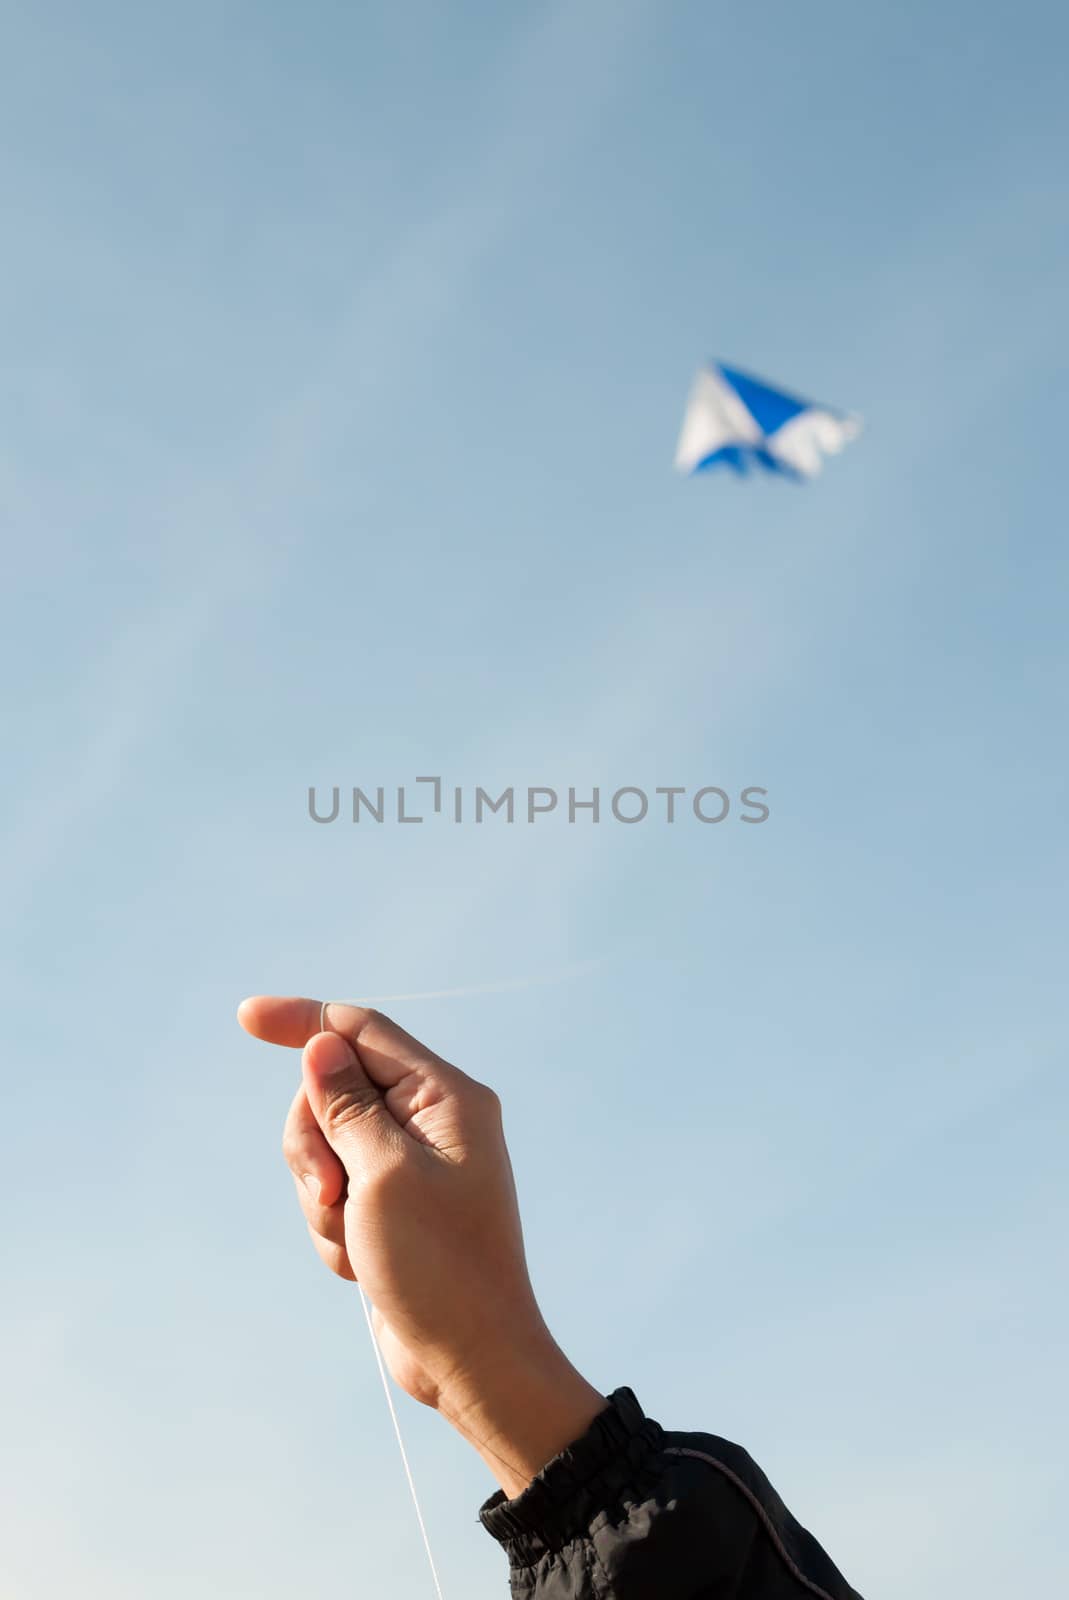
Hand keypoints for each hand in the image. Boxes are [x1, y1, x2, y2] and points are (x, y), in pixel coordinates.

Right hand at [238, 996, 605, 1494]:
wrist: (471, 1361)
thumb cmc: (439, 1269)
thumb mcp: (381, 1176)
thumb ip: (346, 1105)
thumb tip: (321, 1044)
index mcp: (446, 1097)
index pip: (362, 1031)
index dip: (303, 1021)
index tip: (245, 1016)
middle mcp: (433, 1120)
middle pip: (334, 1090)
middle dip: (314, 1143)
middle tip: (330, 1194)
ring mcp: (411, 1163)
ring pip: (326, 1145)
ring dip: (322, 1197)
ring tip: (353, 1240)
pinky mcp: (393, 1203)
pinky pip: (335, 1191)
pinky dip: (333, 1228)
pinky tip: (360, 1265)